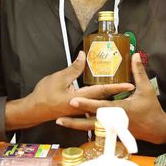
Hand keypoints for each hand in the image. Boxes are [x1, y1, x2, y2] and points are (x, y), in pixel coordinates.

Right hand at [5, 51, 133, 129]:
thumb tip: (83, 55)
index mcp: (81, 98)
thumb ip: (73, 68)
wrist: (34, 110)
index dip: (117, 87)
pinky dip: (100, 99)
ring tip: (121, 89)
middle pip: (105, 98)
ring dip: (110, 96)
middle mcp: (83, 106)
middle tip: (131, 86)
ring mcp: (80, 109)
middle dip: (118, 92)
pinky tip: (103, 96)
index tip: (131, 85)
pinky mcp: (77, 110)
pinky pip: (92, 105)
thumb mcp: (58, 78)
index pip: (103, 91)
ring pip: (99, 103)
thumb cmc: (44, 94)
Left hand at [59, 53, 165, 143]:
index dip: (87, 103)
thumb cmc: (151, 108)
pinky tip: (73, 123)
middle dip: (74, 120)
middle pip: (91, 121)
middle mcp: (114, 121)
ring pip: (91, 127)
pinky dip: (84, 126)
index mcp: (121, 109)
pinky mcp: (113, 131)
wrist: (157, 129)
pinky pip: (96, 128)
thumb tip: (135, 55)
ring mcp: (113, 128)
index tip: (73, 100)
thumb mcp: (146, 89)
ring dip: (76, 125)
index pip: (100, 106)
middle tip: (59, 117)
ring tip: (60, 121)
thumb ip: (139, 72)